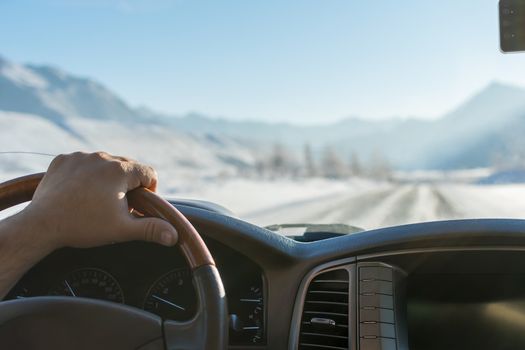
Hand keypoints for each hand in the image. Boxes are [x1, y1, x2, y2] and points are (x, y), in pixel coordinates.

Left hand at [25, 151, 177, 249]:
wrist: (41, 224)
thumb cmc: (84, 226)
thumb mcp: (122, 229)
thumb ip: (151, 229)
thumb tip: (174, 235)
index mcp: (120, 170)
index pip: (148, 172)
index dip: (149, 190)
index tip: (138, 205)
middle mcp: (102, 157)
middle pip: (128, 166)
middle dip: (128, 184)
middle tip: (117, 206)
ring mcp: (80, 156)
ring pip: (105, 163)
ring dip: (107, 177)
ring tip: (97, 200)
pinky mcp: (63, 159)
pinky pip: (83, 162)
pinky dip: (86, 174)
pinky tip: (80, 192)